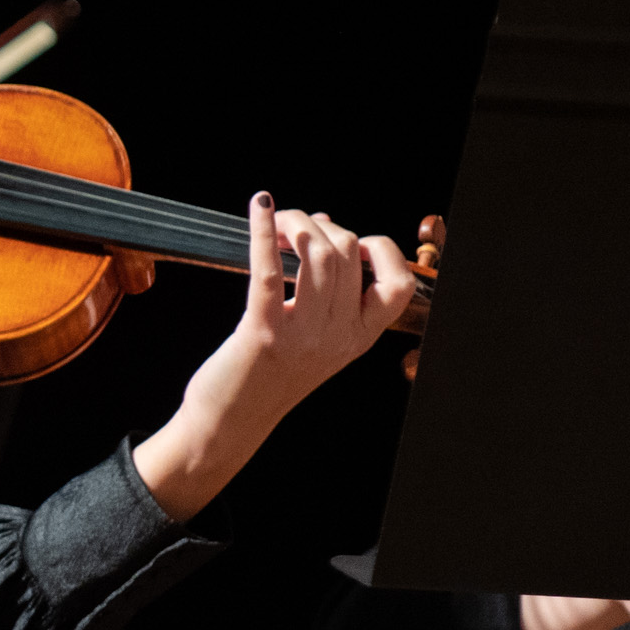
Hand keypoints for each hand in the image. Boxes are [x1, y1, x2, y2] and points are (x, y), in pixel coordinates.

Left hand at [131, 197, 420, 518]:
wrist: (230, 423)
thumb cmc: (267, 376)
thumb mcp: (316, 341)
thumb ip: (328, 298)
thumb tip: (324, 234)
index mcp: (359, 338)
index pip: (398, 284)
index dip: (378, 248)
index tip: (343, 238)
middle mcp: (339, 336)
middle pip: (348, 255)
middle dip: (321, 224)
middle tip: (294, 224)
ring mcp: (303, 334)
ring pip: (318, 254)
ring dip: (296, 223)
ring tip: (277, 219)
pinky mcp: (262, 331)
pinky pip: (269, 270)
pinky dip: (263, 229)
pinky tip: (259, 207)